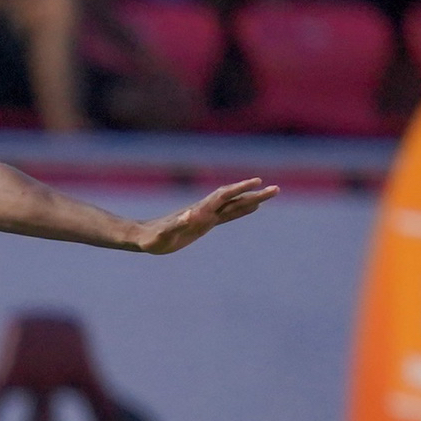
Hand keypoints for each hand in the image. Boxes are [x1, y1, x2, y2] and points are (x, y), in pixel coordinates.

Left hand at [134, 178, 278, 254]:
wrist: (144, 237)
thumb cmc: (152, 238)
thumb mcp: (162, 235)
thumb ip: (175, 226)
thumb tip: (189, 215)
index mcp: (198, 212)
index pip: (222, 197)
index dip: (239, 189)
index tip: (257, 183)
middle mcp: (204, 211)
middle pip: (233, 199)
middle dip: (254, 194)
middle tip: (276, 189)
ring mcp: (205, 216)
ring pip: (233, 205)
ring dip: (252, 200)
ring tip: (270, 194)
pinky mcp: (204, 224)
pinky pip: (227, 215)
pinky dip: (241, 210)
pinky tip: (252, 208)